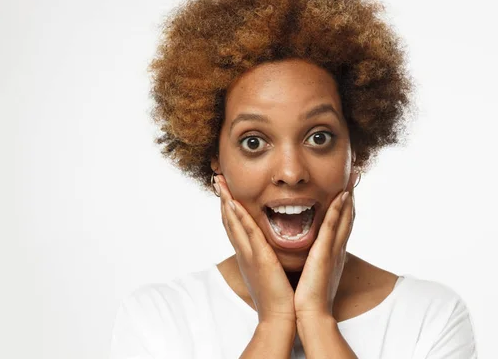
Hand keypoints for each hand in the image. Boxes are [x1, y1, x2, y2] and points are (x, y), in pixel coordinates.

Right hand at [215, 175, 295, 324]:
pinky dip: (238, 216)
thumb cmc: (280, 298)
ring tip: (220, 182)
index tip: (226, 190)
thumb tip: (272, 251)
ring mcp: (249, 254)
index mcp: (249, 256)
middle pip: (229, 220)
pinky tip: (232, 202)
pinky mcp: (259, 258)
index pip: (236, 227)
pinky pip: (246, 232)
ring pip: (234, 222)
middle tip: (217, 178)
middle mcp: (245, 253)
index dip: (229, 207)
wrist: (280, 319)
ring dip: (226, 201)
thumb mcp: (271, 273)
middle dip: (223, 198)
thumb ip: (269, 259)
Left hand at [293, 173, 356, 320]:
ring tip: (351, 179)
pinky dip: (339, 211)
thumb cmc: (307, 297)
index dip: (345, 206)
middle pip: (347, 218)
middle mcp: (336, 250)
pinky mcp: (326, 255)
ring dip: (348, 199)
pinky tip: (341, 196)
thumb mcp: (312, 273)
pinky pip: (333, 228)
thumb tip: (307, 252)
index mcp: (331, 253)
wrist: (309, 315)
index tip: (346, 188)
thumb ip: (312, 259)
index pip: (340, 225)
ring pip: (343, 219)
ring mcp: (333, 251)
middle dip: (351, 197)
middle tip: (355, 177)